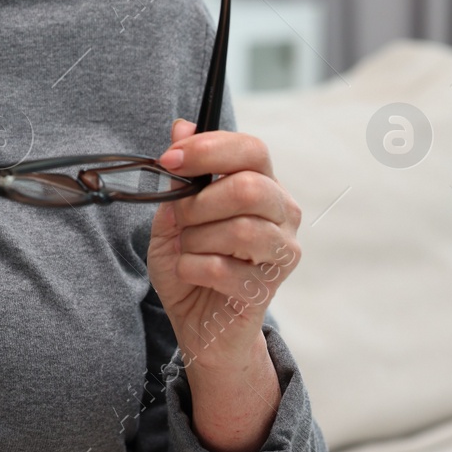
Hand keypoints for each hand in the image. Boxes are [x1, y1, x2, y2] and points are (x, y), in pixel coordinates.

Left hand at [146, 118, 302, 369]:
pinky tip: (192, 272)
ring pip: (240, 229)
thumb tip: (181, 127)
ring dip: (196, 238)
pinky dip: (193, 267)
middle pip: (250, 187)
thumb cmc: (191, 263)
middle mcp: (282, 214)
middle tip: (179, 218)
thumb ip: (180, 174)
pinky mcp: (268, 288)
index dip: (209, 148)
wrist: (199, 324)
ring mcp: (282, 252)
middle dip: (199, 202)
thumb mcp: (173, 215)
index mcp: (262, 185)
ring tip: (188, 248)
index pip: (252, 149)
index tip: (169, 159)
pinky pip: (223, 268)